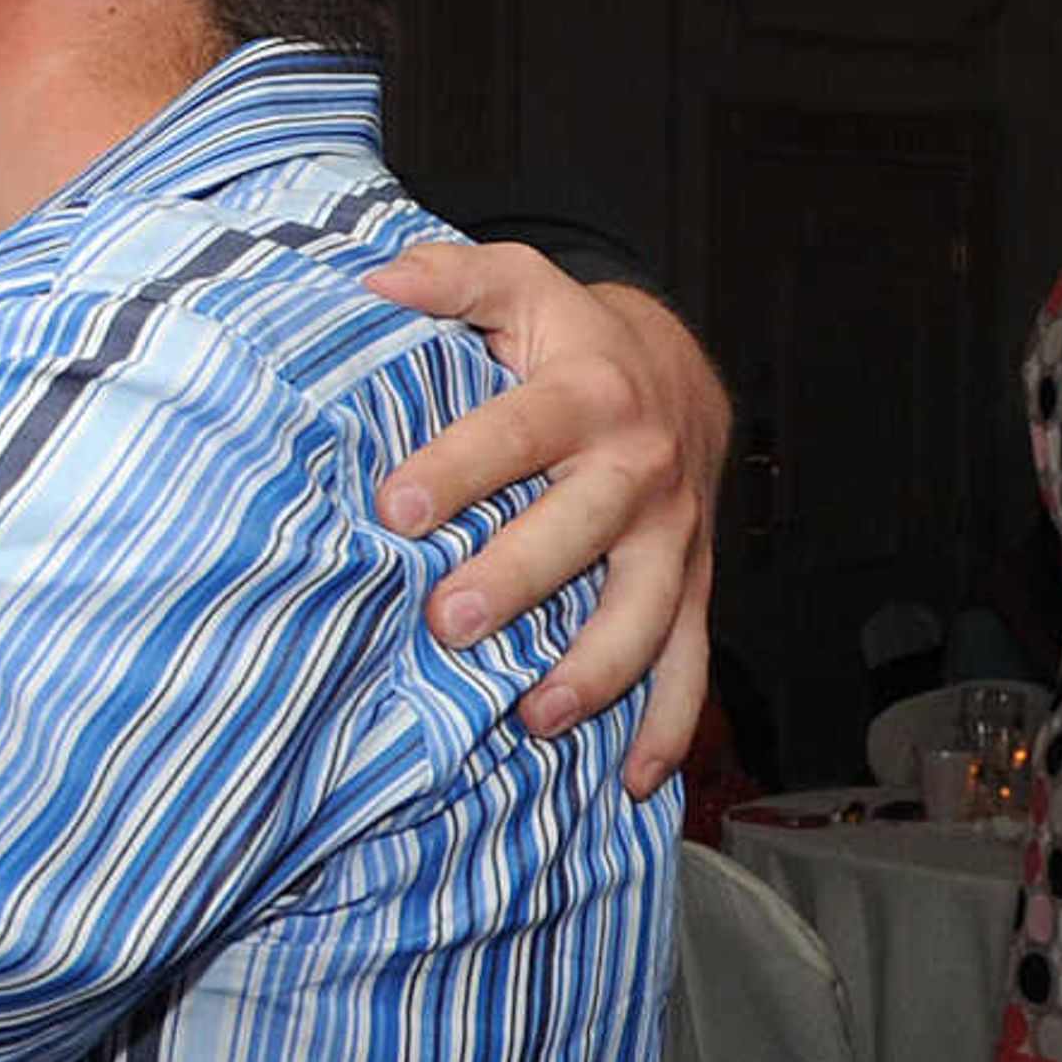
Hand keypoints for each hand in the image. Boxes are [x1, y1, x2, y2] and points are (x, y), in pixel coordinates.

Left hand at [367, 244, 728, 796]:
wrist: (680, 373)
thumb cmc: (571, 339)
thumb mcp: (517, 285)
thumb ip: (449, 278)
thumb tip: (372, 280)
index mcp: (585, 395)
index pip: (514, 433)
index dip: (456, 468)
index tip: (394, 509)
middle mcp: (637, 470)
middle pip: (581, 531)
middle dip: (518, 580)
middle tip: (447, 623)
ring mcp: (671, 536)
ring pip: (644, 610)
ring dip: (595, 670)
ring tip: (533, 717)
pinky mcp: (690, 586)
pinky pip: (689, 661)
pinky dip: (668, 725)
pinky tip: (635, 782)